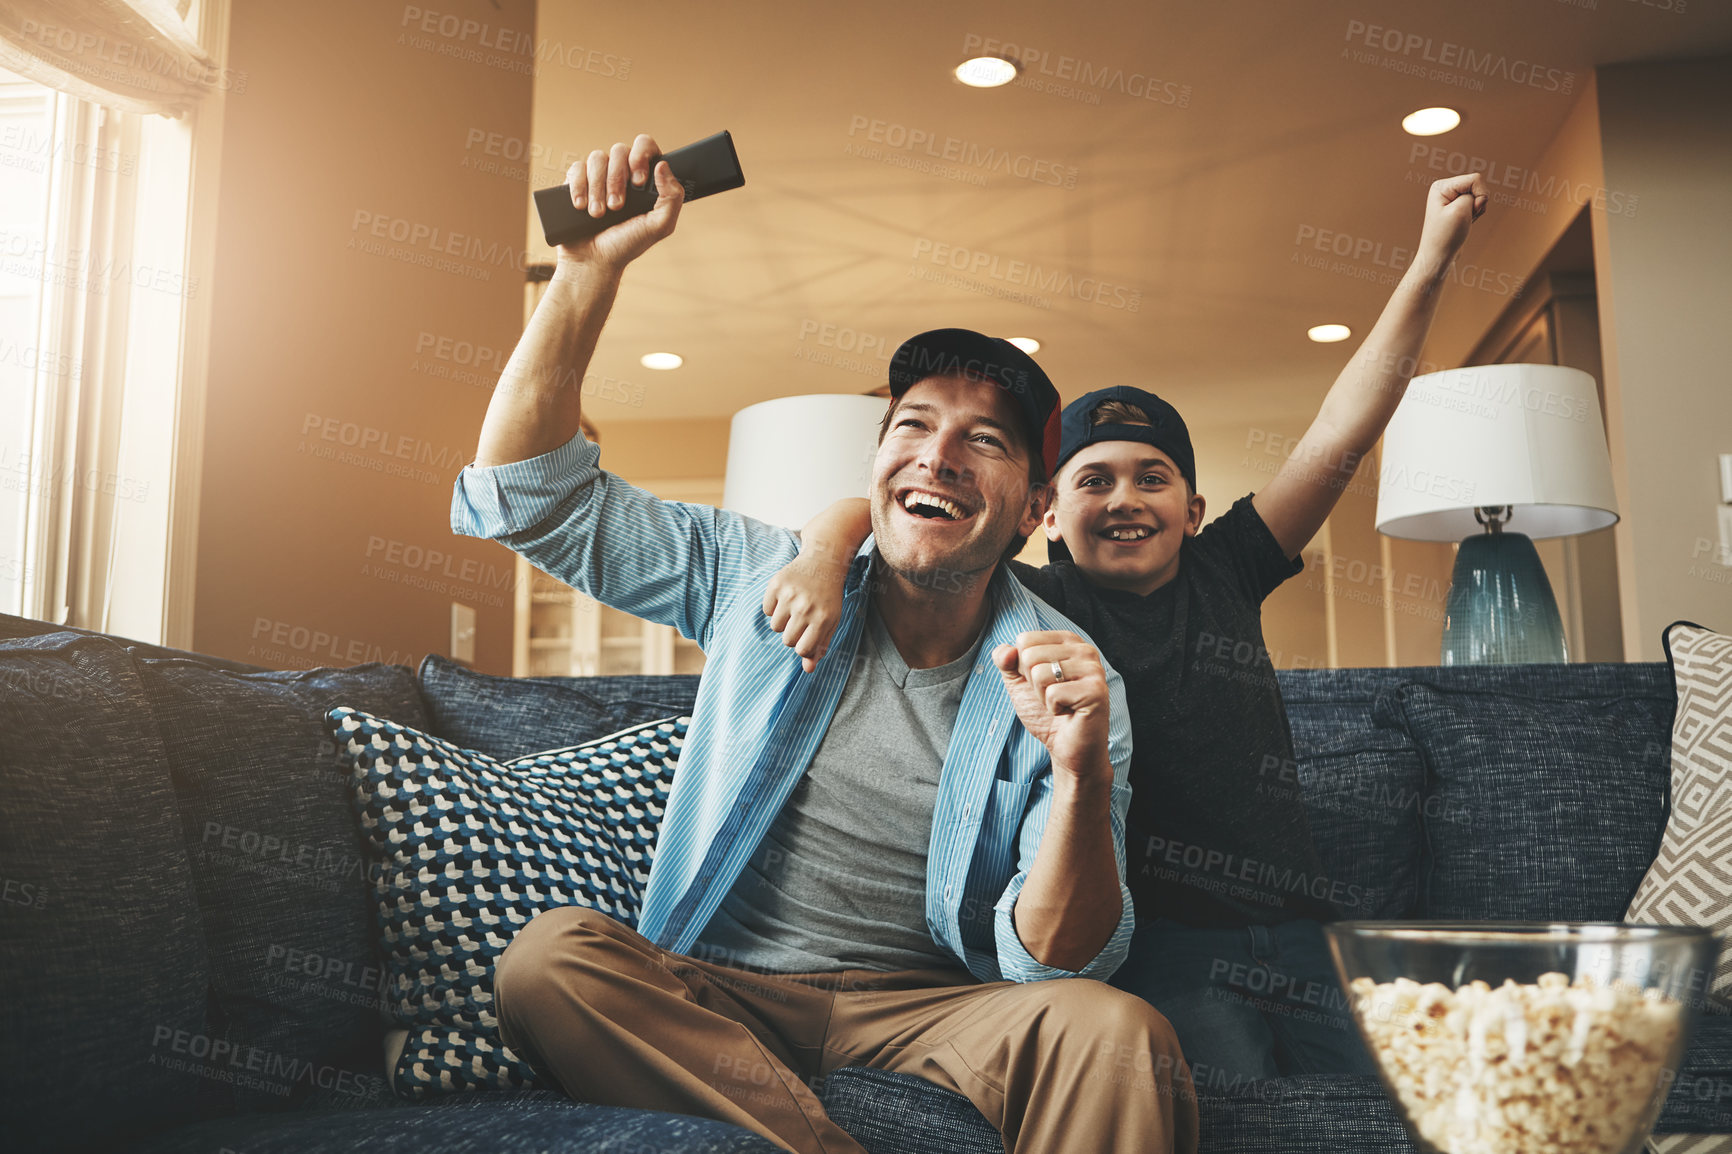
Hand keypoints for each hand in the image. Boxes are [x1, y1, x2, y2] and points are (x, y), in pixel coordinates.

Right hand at [557, 133, 684, 273]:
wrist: (593, 261)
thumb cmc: (627, 245)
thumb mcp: (659, 226)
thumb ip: (672, 198)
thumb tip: (663, 165)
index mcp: (644, 178)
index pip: (645, 146)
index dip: (641, 155)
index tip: (639, 180)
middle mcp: (622, 173)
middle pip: (619, 150)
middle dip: (616, 179)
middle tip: (617, 207)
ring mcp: (598, 176)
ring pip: (597, 158)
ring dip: (598, 187)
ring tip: (598, 214)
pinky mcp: (577, 182)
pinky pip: (576, 168)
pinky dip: (578, 186)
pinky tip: (581, 206)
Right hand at [763, 555, 847, 672]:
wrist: (823, 562)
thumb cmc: (828, 597)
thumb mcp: (831, 621)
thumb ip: (820, 646)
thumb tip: (808, 669)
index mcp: (822, 619)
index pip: (802, 650)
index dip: (803, 647)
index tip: (807, 637)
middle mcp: (805, 608)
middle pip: (787, 640)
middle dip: (793, 634)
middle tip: (802, 618)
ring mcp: (789, 595)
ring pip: (775, 626)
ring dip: (783, 620)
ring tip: (794, 606)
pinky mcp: (776, 585)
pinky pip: (766, 610)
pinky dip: (774, 606)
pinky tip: (786, 596)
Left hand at [991, 631, 1111, 786]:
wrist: (1066, 747)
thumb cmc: (1045, 713)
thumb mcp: (1018, 683)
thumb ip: (1006, 661)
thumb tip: (1005, 651)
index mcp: (1067, 641)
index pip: (1025, 639)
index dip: (1023, 667)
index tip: (1043, 683)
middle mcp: (1084, 649)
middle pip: (1029, 654)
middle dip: (1032, 683)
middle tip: (1052, 696)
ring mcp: (1093, 669)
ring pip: (1039, 673)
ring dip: (1042, 697)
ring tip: (1060, 704)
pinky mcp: (1095, 691)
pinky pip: (1053, 693)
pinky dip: (1053, 708)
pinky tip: (1068, 712)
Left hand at [1413, 172, 1487, 279]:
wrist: (1438, 258)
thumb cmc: (1446, 236)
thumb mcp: (1462, 209)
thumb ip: (1475, 192)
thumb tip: (1478, 193)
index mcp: (1442, 186)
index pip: (1476, 179)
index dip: (1479, 195)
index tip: (1468, 212)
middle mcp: (1445, 189)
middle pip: (1478, 187)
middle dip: (1478, 203)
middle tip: (1464, 219)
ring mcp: (1452, 199)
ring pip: (1480, 196)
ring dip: (1477, 211)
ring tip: (1463, 223)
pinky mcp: (1458, 208)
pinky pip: (1477, 205)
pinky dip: (1476, 215)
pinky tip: (1465, 224)